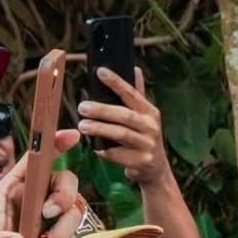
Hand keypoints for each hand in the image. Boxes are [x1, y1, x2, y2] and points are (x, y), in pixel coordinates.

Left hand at [0, 133, 87, 237]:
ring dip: (59, 234)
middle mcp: (36, 198)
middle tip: (48, 214)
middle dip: (63, 197)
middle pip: (66, 181)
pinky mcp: (62, 236)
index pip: (36, 160)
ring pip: (74, 212)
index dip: (53, 144)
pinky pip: (74, 237)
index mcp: (14, 189)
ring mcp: (52, 217)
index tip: (71, 135)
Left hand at [77, 68, 169, 187]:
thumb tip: (135, 69)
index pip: (131, 93)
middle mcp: (151, 127)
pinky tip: (95, 148)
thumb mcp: (145, 116)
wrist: (156, 169)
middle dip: (102, 110)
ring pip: (121, 134)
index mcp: (150, 112)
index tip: (100, 71)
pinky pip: (118, 155)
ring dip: (100, 129)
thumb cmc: (144, 138)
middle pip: (124, 115)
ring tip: (83, 125)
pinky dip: (105, 151)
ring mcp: (148, 145)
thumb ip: (137, 95)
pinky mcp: (142, 161)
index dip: (116, 82)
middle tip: (82, 107)